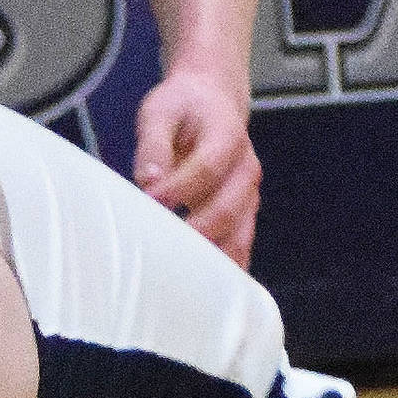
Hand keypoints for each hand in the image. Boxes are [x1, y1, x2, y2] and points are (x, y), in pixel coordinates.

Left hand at [133, 65, 260, 267]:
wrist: (212, 101)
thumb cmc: (182, 108)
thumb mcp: (160, 110)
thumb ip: (153, 143)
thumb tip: (149, 181)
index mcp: (228, 137)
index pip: (208, 168)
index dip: (180, 188)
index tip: (151, 202)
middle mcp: (246, 171)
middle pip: (228, 209)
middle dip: (196, 233)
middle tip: (162, 254)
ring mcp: (248, 198)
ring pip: (239, 237)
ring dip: (213, 263)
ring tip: (182, 286)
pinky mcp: (243, 218)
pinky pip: (239, 250)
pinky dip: (224, 274)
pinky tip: (202, 296)